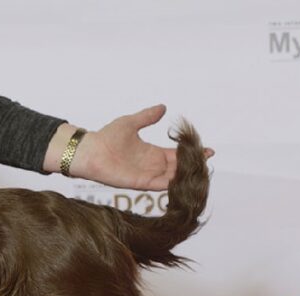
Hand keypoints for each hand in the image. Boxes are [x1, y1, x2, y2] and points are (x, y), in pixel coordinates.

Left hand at [48, 105, 213, 190]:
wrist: (91, 151)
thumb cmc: (106, 137)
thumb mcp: (131, 122)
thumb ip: (147, 116)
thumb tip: (163, 107)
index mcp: (150, 152)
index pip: (176, 154)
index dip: (191, 152)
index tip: (207, 150)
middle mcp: (151, 165)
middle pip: (178, 167)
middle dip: (193, 165)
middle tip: (209, 160)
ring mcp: (146, 174)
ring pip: (172, 177)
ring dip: (186, 174)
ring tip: (202, 169)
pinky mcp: (140, 183)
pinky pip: (160, 185)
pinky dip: (173, 183)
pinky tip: (185, 178)